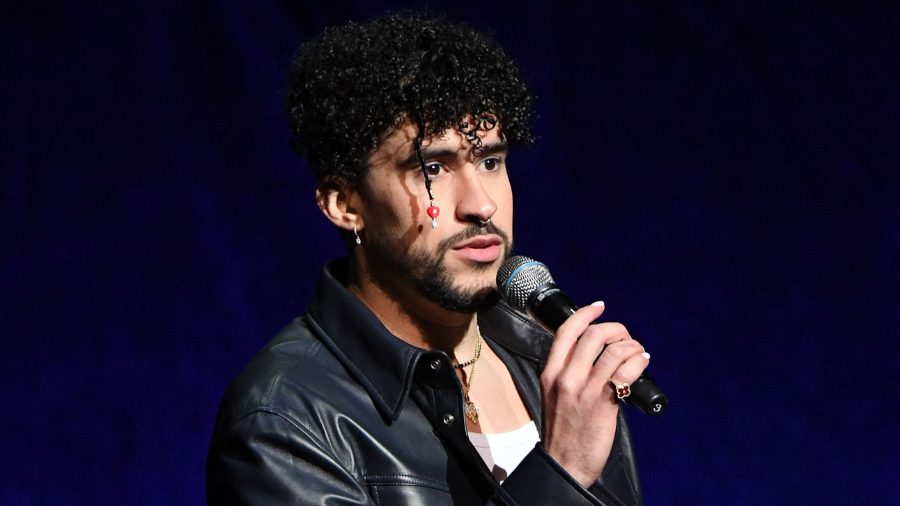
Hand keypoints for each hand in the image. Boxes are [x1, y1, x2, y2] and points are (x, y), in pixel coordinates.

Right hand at [540, 301, 648, 486]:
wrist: (565, 463)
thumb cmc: (564, 433)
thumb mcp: (555, 396)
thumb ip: (569, 374)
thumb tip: (597, 356)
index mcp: (550, 373)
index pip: (565, 332)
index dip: (585, 314)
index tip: (599, 307)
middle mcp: (565, 377)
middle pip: (593, 334)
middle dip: (616, 329)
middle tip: (626, 337)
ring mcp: (583, 389)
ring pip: (612, 349)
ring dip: (632, 346)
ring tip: (638, 352)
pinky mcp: (602, 402)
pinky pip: (625, 371)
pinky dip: (638, 362)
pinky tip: (643, 364)